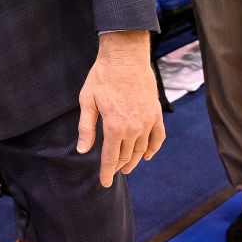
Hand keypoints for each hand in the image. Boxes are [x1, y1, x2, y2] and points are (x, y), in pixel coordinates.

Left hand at [77, 30, 165, 186]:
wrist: (125, 58)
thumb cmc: (102, 77)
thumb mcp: (87, 101)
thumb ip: (86, 127)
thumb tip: (83, 150)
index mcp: (114, 126)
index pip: (111, 158)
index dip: (107, 172)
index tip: (104, 183)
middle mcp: (133, 128)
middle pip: (126, 156)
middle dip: (119, 167)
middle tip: (113, 173)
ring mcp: (147, 121)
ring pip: (142, 149)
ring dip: (134, 160)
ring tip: (127, 167)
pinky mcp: (156, 113)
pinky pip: (158, 137)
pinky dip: (153, 149)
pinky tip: (148, 155)